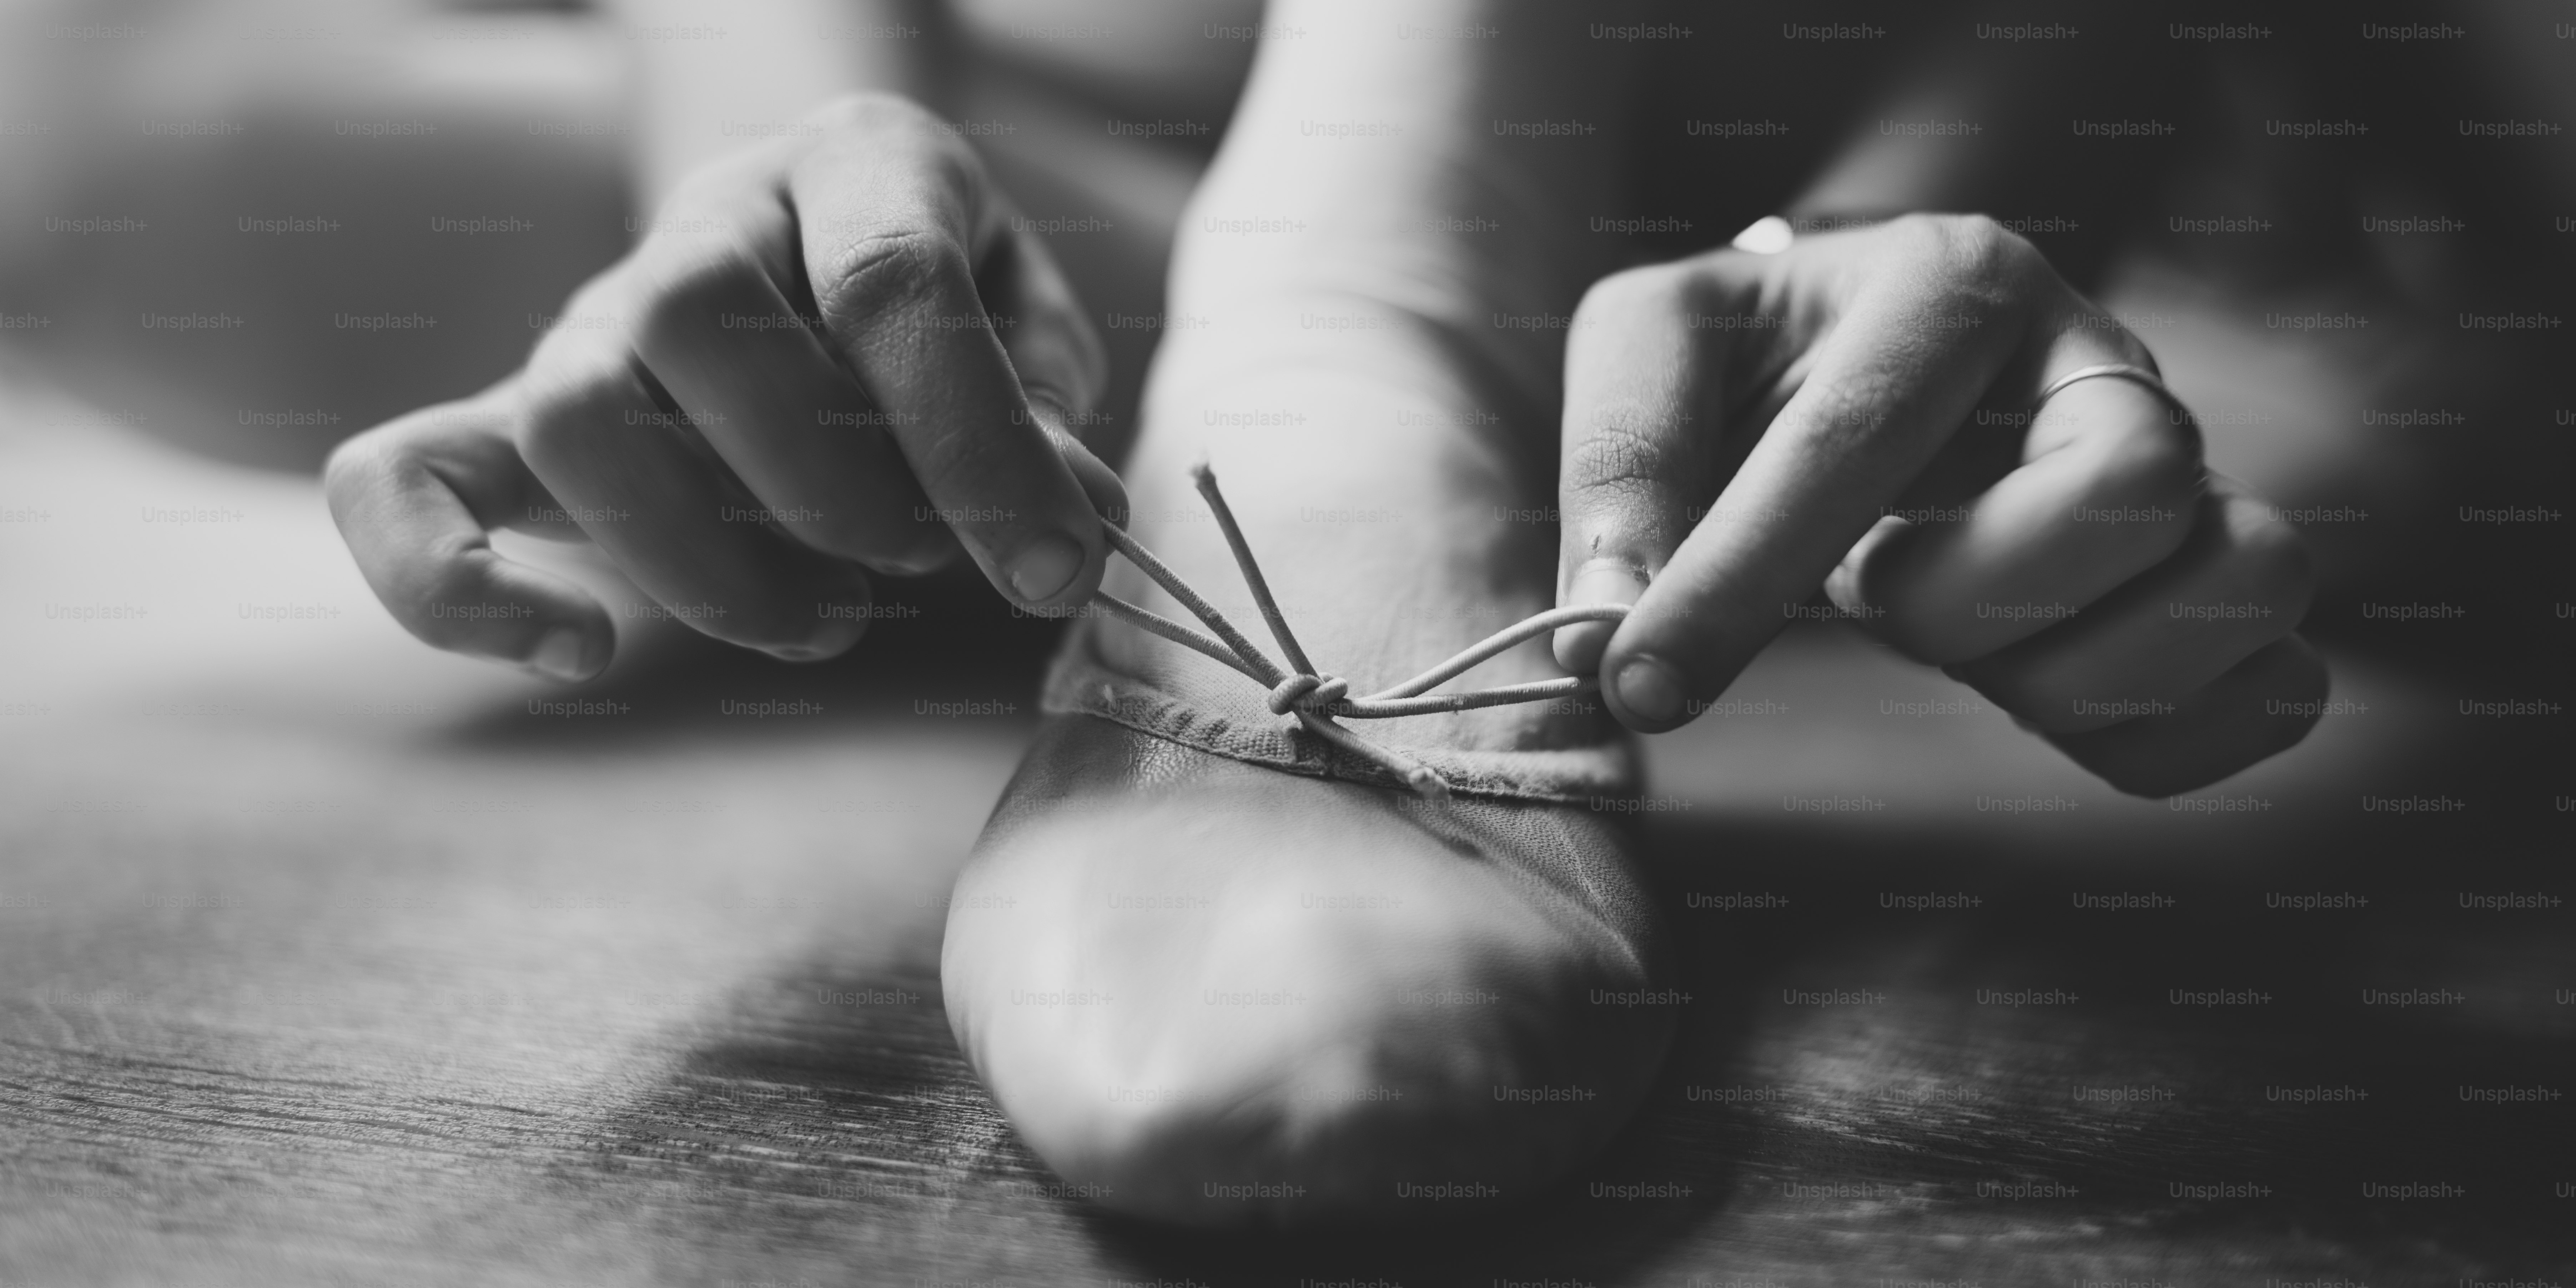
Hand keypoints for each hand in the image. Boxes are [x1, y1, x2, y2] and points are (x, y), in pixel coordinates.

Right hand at [324, 94, 1125, 680]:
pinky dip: (451, 584)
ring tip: (826, 621)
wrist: (828, 245)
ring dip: (703, 557)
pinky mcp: (505, 420)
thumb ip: (1043, 418)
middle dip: (833, 488)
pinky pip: (398, 481)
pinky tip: (577, 652)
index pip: (890, 283)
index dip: (978, 442)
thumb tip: (1066, 523)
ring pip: (573, 415)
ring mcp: (589, 319)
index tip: (1054, 567)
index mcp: (853, 165)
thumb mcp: (1034, 334)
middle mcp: (702, 225)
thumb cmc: (946, 313)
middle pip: (699, 321)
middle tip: (920, 569)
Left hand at [1551, 214, 2324, 796]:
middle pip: (2133, 487)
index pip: (1866, 439)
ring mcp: (2188, 472)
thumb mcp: (1652, 353)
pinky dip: (2167, 735)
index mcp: (1955, 282)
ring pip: (2247, 577)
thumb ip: (1618, 471)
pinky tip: (2049, 713)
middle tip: (1877, 604)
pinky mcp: (2215, 581)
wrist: (1849, 360)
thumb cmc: (1749, 362)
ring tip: (1971, 657)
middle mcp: (2100, 361)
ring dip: (2086, 670)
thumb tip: (1603, 631)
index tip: (1642, 687)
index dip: (1737, 584)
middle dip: (1975, 597)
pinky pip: (2278, 685)